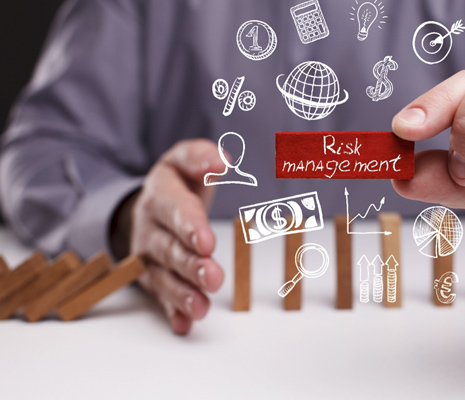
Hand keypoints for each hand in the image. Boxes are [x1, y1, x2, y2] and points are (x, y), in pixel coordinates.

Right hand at [111, 139, 225, 333]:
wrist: (149, 204)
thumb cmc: (176, 183)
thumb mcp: (184, 161)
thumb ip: (200, 157)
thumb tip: (222, 159)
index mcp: (159, 195)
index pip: (174, 210)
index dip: (190, 227)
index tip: (207, 242)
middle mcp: (149, 227)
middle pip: (169, 249)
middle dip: (190, 265)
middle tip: (213, 278)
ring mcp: (148, 255)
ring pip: (162, 276)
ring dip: (181, 293)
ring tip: (201, 308)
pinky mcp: (152, 276)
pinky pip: (160, 296)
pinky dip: (171, 311)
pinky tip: (184, 324)